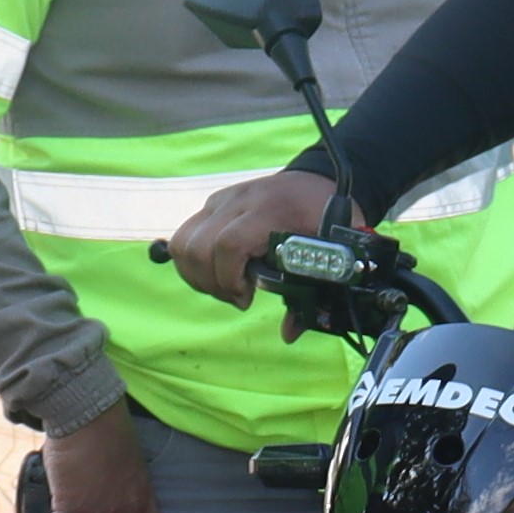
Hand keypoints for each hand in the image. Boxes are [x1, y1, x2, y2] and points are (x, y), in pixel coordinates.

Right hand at [163, 167, 348, 304]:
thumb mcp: (330, 251)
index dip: (230, 278)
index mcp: (272, 210)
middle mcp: (240, 201)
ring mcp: (222, 200)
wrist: (316, 179)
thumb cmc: (325, 216)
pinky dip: (192, 262)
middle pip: (198, 246)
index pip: (230, 244)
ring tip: (224, 287)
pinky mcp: (212, 204)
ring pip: (183, 241)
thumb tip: (289, 334)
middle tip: (237, 297)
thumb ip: (312, 294)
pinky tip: (215, 273)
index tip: (246, 297)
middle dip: (212, 284)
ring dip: (196, 274)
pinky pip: (184, 235)